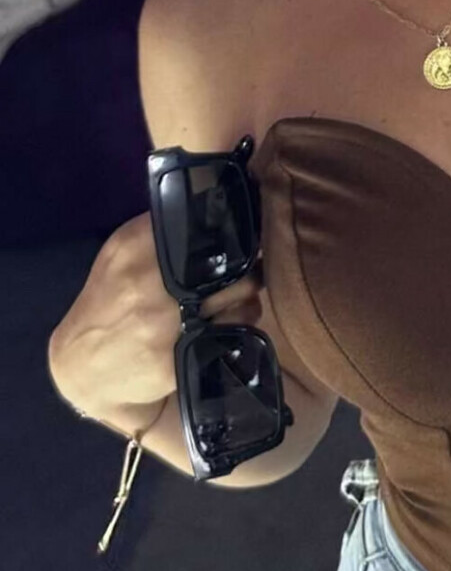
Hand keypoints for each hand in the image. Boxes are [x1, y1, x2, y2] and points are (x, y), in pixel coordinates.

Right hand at [48, 210, 262, 421]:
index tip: (243, 234)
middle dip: (247, 267)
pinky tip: (224, 325)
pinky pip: (234, 335)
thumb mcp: (120, 254)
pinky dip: (237, 327)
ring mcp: (167, 325)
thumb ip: (158, 229)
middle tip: (245, 269)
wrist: (82, 365)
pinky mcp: (180, 359)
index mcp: (137, 248)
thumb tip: (209, 205)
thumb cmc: (107, 301)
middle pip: (235, 266)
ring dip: (247, 300)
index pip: (207, 230)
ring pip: (244, 302)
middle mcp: (153, 285)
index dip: (235, 232)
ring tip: (236, 300)